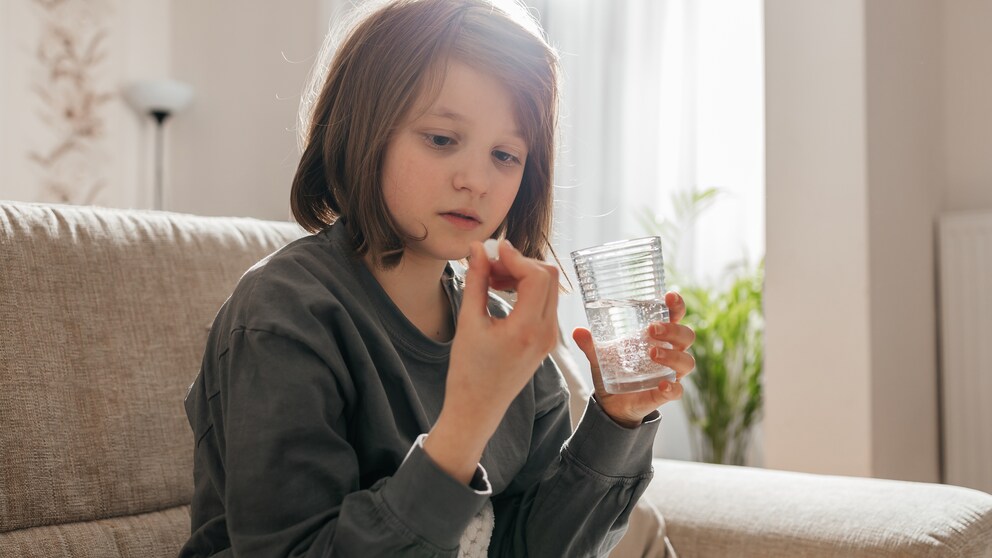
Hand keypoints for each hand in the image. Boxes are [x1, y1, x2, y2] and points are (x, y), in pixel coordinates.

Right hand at [425, 240, 559, 481]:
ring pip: (548, 288)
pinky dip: (526, 290)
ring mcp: (550, 337)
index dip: (515, 256)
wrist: (476, 410)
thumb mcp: (469, 322)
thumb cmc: (468, 372)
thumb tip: (478, 249)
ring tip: (491, 277)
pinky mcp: (545, 339)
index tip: (491, 249)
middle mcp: (547, 333)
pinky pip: (544, 303)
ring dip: (523, 275)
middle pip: (548, 277)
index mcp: (528, 330)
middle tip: (489, 263)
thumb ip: (477, 281)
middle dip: (520, 263)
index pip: (537, 276)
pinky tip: (501, 290)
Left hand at [572, 291, 695, 427]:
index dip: (676, 305)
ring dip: (673, 356)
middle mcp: (670, 351)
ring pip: (686, 362)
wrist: (611, 402)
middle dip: (673, 330)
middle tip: (652, 329)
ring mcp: (670, 373)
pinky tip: (662, 385)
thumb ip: (591, 344)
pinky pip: (678, 391)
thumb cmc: (613, 370)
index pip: (675, 316)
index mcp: (658, 336)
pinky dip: (672, 388)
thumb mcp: (600, 355)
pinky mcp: (666, 393)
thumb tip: (578, 331)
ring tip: (652, 354)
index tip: (668, 296)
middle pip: (686, 336)